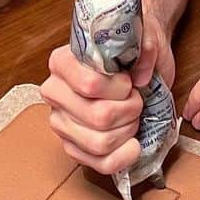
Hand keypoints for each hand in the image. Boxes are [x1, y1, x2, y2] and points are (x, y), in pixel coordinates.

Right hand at [40, 13, 175, 173]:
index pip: (90, 85)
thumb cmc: (132, 49)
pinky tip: (133, 144)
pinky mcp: (74, 146)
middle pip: (98, 117)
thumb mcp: (142, 35)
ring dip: (128, 131)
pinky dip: (123, 157)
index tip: (128, 79)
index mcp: (62, 62)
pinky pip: (99, 164)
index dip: (119, 87)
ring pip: (100, 143)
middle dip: (130, 110)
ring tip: (133, 116)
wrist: (136, 62)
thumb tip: (141, 75)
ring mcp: (61, 122)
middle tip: (135, 98)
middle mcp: (54, 93)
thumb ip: (145, 44)